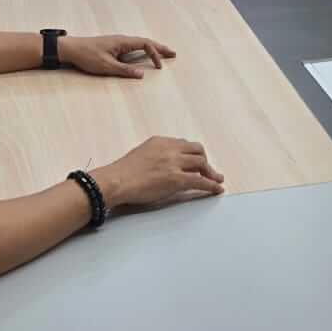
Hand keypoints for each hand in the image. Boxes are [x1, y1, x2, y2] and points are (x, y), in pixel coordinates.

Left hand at [60, 34, 175, 77]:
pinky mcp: (114, 46)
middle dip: (160, 48)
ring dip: (153, 48)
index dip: (155, 54)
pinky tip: (146, 54)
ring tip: (164, 53)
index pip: (145, 44)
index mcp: (122, 41)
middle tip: (174, 53)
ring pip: (141, 43)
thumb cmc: (87, 56)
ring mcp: (118, 42)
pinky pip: (134, 46)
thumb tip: (142, 74)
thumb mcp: (106, 66)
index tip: (159, 67)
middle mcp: (122, 39)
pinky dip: (144, 50)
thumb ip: (124, 70)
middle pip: (146, 41)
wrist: (71, 48)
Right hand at [91, 136, 224, 207]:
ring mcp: (174, 163)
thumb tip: (163, 166)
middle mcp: (169, 149)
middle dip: (205, 161)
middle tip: (208, 171)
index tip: (197, 161)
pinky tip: (216, 189)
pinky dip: (211, 185)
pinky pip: (200, 181)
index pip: (184, 144)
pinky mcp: (176, 179)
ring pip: (201, 163)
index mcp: (160, 141)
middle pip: (197, 150)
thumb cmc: (122, 173)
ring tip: (216, 180)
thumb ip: (155, 156)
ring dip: (211, 172)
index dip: (193, 154)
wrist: (116, 181)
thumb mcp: (140, 154)